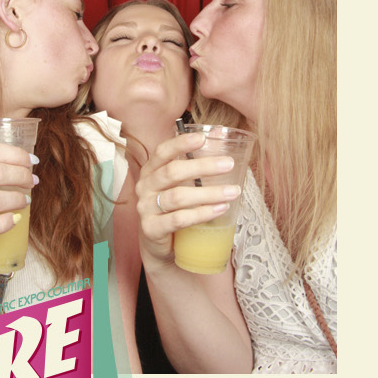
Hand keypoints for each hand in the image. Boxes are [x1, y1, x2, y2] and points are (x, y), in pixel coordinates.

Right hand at [134, 131, 242, 263]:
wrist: (157, 243)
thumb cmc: (172, 207)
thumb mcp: (181, 183)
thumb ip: (197, 159)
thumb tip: (218, 134)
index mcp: (151, 170)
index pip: (162, 151)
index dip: (181, 143)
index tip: (203, 138)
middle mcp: (145, 186)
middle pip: (173, 172)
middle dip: (203, 167)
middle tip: (229, 164)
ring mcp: (145, 208)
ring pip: (178, 197)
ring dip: (209, 193)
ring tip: (232, 192)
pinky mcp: (151, 229)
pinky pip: (178, 219)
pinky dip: (202, 214)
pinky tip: (220, 209)